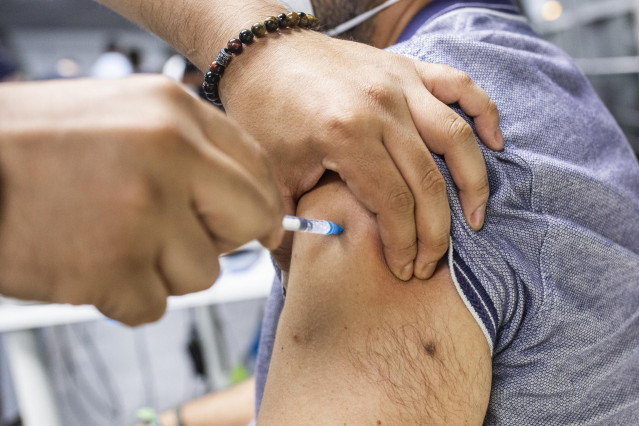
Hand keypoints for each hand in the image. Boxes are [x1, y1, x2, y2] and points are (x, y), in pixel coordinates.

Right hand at [0, 76, 282, 324]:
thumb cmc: (38, 146)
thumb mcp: (126, 115)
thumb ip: (193, 149)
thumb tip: (254, 198)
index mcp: (174, 110)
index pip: (259, 168)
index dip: (261, 205)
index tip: (255, 224)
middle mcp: (169, 155)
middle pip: (251, 222)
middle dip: (222, 239)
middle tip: (179, 236)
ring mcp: (142, 212)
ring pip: (204, 272)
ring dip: (164, 270)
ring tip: (113, 240)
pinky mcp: (112, 268)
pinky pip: (155, 305)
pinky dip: (125, 296)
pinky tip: (89, 263)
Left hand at [221, 31, 502, 278]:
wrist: (264, 53)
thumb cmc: (263, 112)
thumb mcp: (269, 173)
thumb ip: (286, 224)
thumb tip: (293, 276)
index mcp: (345, 134)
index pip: (393, 203)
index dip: (405, 244)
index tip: (406, 268)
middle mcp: (381, 107)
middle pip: (428, 180)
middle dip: (437, 232)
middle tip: (434, 263)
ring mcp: (400, 83)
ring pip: (456, 138)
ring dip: (473, 182)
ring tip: (475, 219)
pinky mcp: (407, 68)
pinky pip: (460, 86)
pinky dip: (484, 113)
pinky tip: (495, 143)